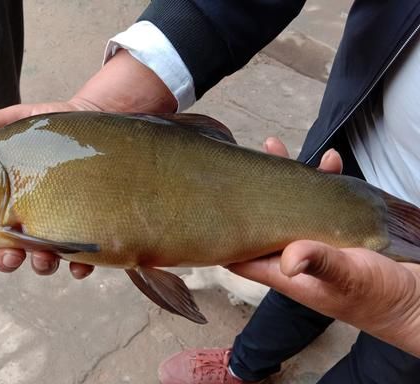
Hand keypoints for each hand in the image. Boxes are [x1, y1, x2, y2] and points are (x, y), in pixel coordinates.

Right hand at [0, 49, 176, 278]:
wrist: (99, 120)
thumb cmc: (52, 126)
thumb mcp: (17, 121)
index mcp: (2, 199)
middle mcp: (26, 217)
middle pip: (6, 251)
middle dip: (4, 261)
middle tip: (9, 257)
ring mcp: (56, 227)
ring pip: (41, 260)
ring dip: (40, 265)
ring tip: (45, 258)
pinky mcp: (86, 230)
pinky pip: (81, 258)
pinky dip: (79, 266)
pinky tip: (79, 264)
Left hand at [228, 138, 419, 357]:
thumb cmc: (382, 297)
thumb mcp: (350, 278)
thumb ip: (320, 264)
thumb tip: (288, 259)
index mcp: (285, 273)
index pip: (239, 254)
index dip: (221, 234)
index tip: (208, 207)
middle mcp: (294, 255)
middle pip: (260, 221)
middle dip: (249, 193)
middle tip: (244, 160)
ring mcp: (316, 241)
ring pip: (289, 206)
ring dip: (283, 179)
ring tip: (275, 146)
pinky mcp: (340, 230)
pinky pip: (324, 200)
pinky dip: (324, 180)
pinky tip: (331, 160)